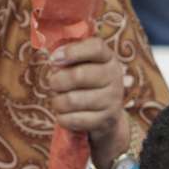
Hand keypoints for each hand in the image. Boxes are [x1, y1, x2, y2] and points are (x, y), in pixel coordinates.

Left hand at [47, 37, 129, 168]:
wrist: (106, 116)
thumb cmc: (86, 84)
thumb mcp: (82, 65)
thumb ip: (68, 58)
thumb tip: (54, 60)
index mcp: (108, 58)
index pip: (96, 47)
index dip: (73, 51)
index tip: (54, 58)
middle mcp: (114, 77)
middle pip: (78, 76)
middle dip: (57, 81)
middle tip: (54, 84)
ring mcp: (112, 100)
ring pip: (71, 100)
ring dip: (57, 101)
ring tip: (59, 100)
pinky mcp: (105, 121)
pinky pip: (72, 119)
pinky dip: (62, 118)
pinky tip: (65, 114)